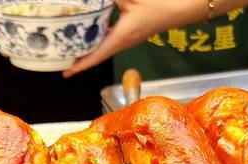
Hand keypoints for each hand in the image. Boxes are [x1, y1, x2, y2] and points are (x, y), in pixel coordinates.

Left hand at [63, 0, 205, 76]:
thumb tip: (90, 0)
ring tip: (72, 44)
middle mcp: (125, 41)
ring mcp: (130, 38)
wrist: (186, 6)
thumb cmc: (162, 2)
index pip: (96, 56)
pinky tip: (93, 27)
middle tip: (61, 55)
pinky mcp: (134, 31)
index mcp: (122, 37)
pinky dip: (99, 36)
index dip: (79, 66)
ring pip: (104, 46)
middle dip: (79, 57)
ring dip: (89, 47)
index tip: (65, 73)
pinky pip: (112, 38)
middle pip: (97, 54)